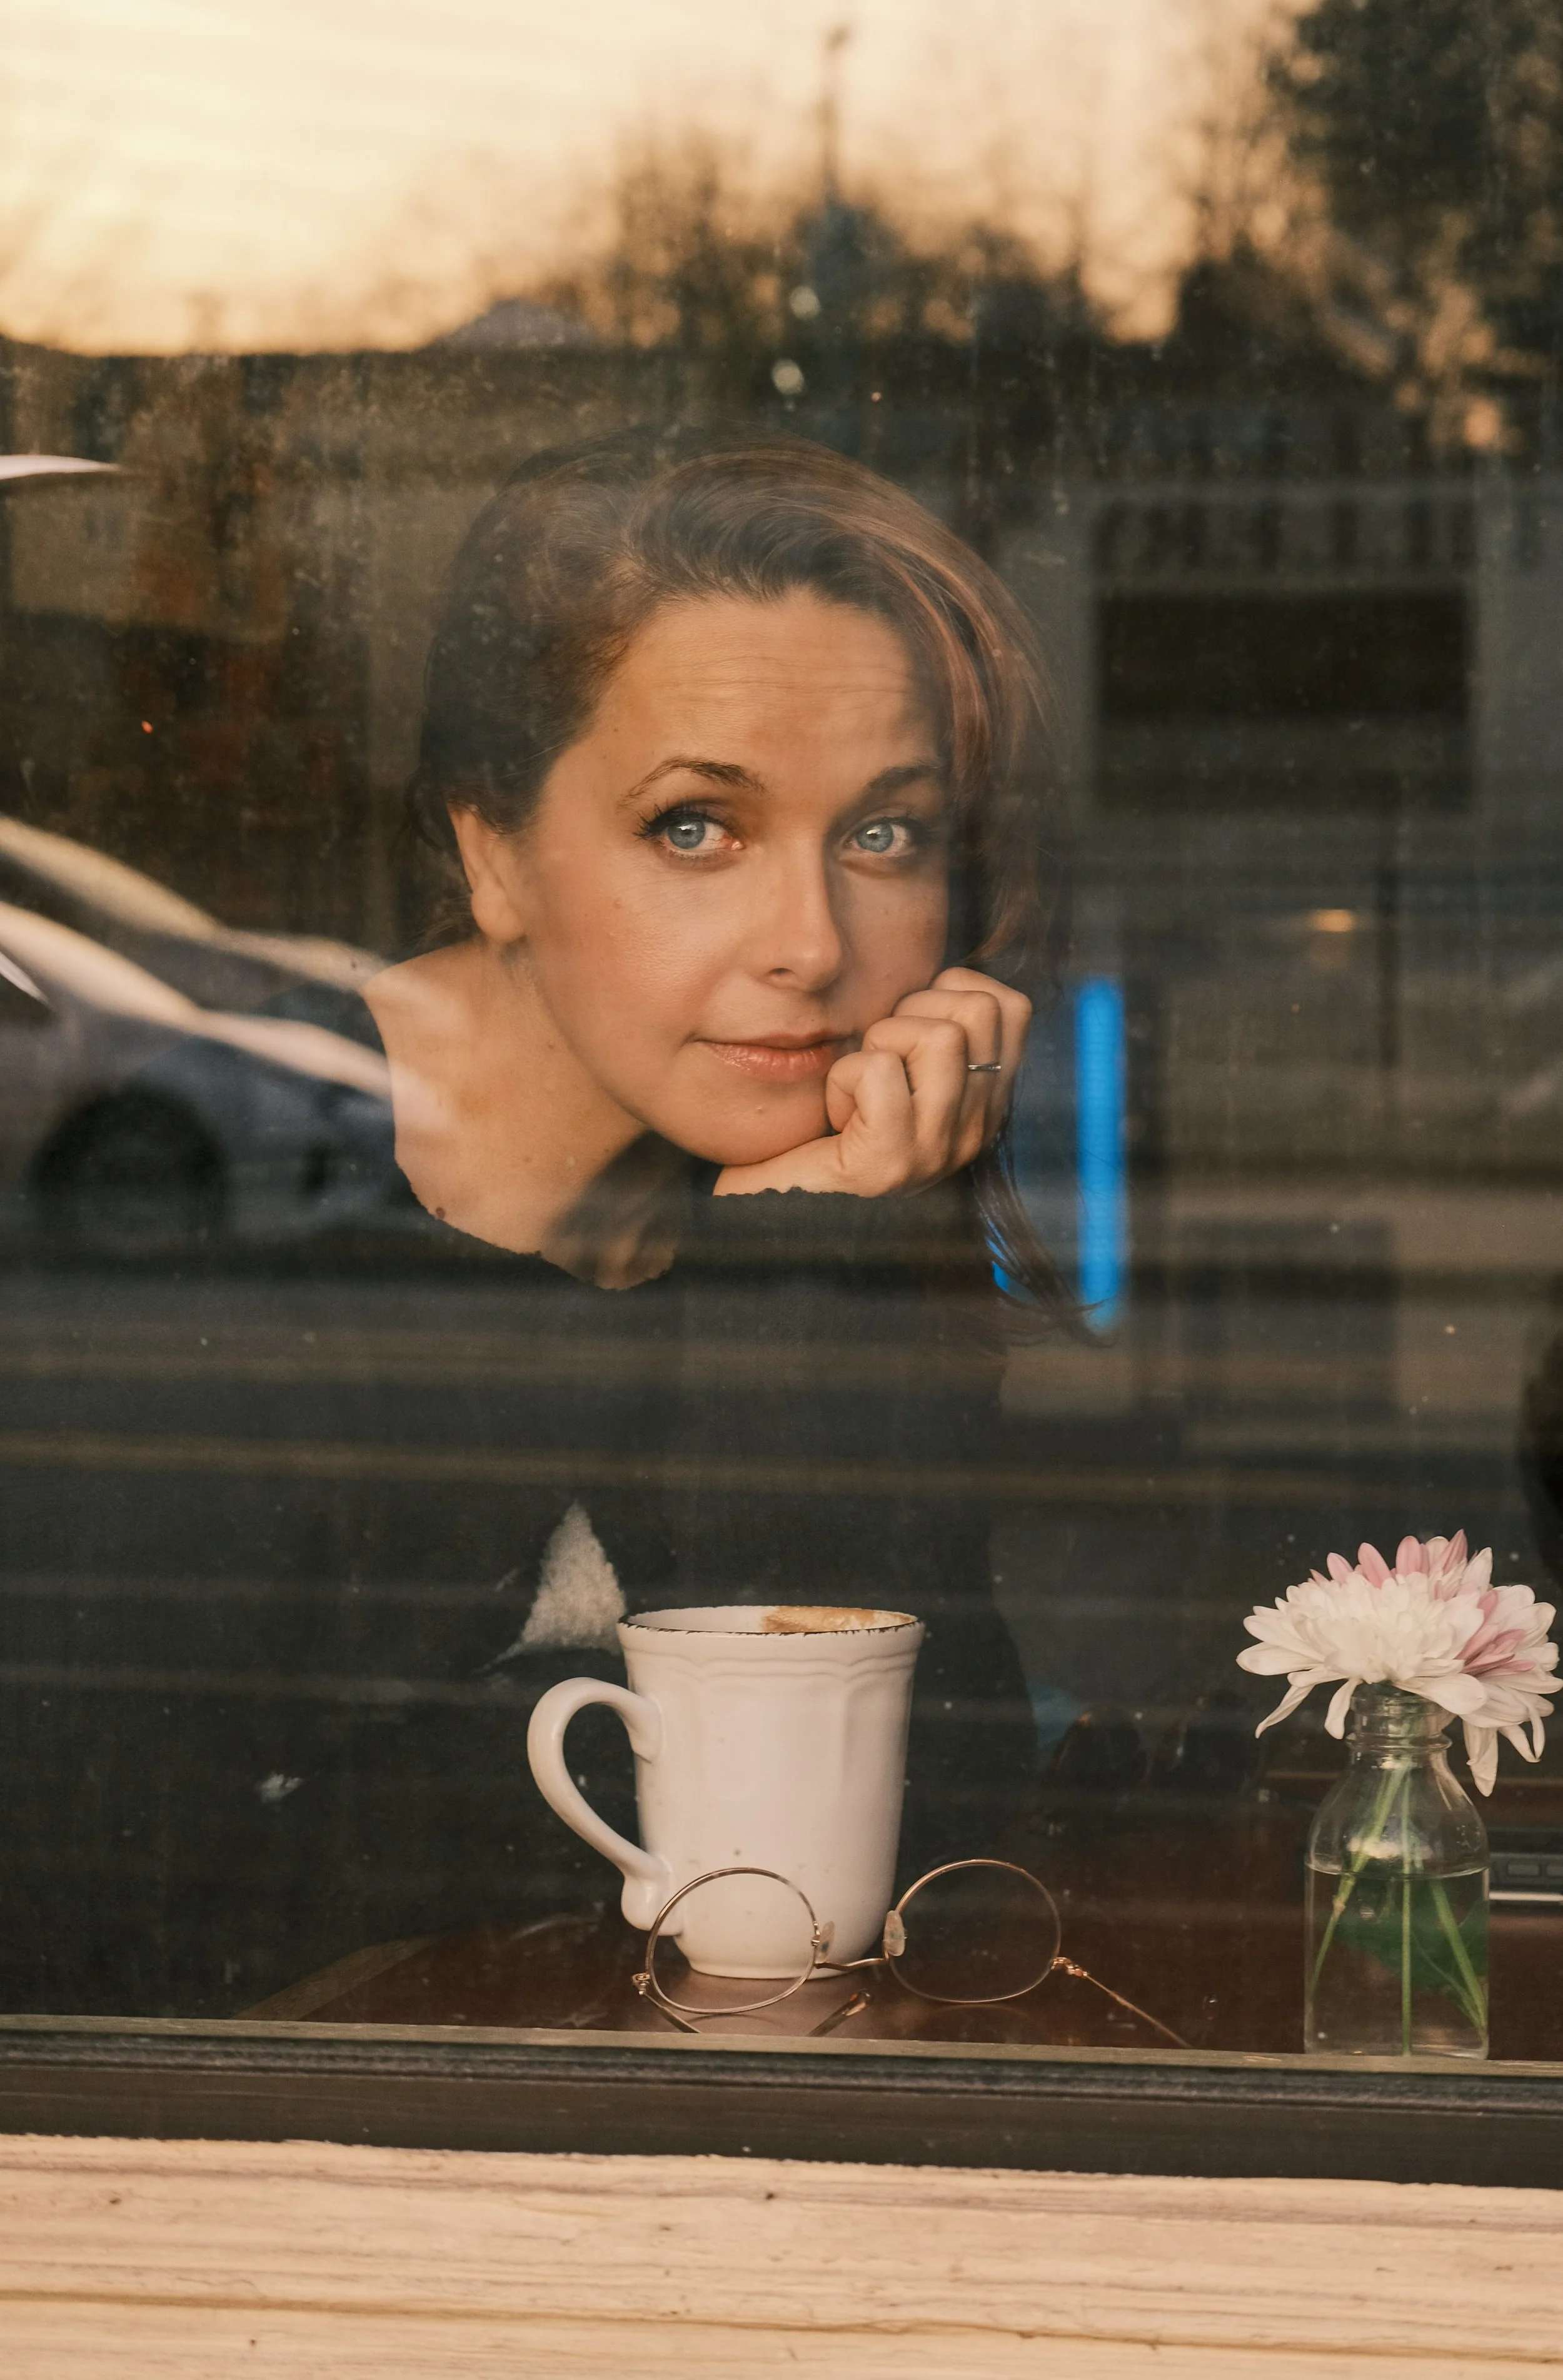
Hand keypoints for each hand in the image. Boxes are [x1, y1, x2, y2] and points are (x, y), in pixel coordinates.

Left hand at [714, 967, 1031, 1198]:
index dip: (952, 992)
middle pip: (977, 1011)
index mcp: (986, 1105)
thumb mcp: (905, 1076)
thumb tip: (943, 973)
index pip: (1012, 1007)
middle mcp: (976, 1130)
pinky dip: (844, 1078)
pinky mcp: (890, 1162)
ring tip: (859, 1087)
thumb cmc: (836, 1132)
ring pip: (938, 1036)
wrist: (787, 1218)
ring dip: (880, 1043)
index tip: (910, 1030)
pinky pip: (878, 1071)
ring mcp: (938, 1150)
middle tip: (879, 1058)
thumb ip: (932, 1033)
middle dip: (915, 1012)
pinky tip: (837, 1115)